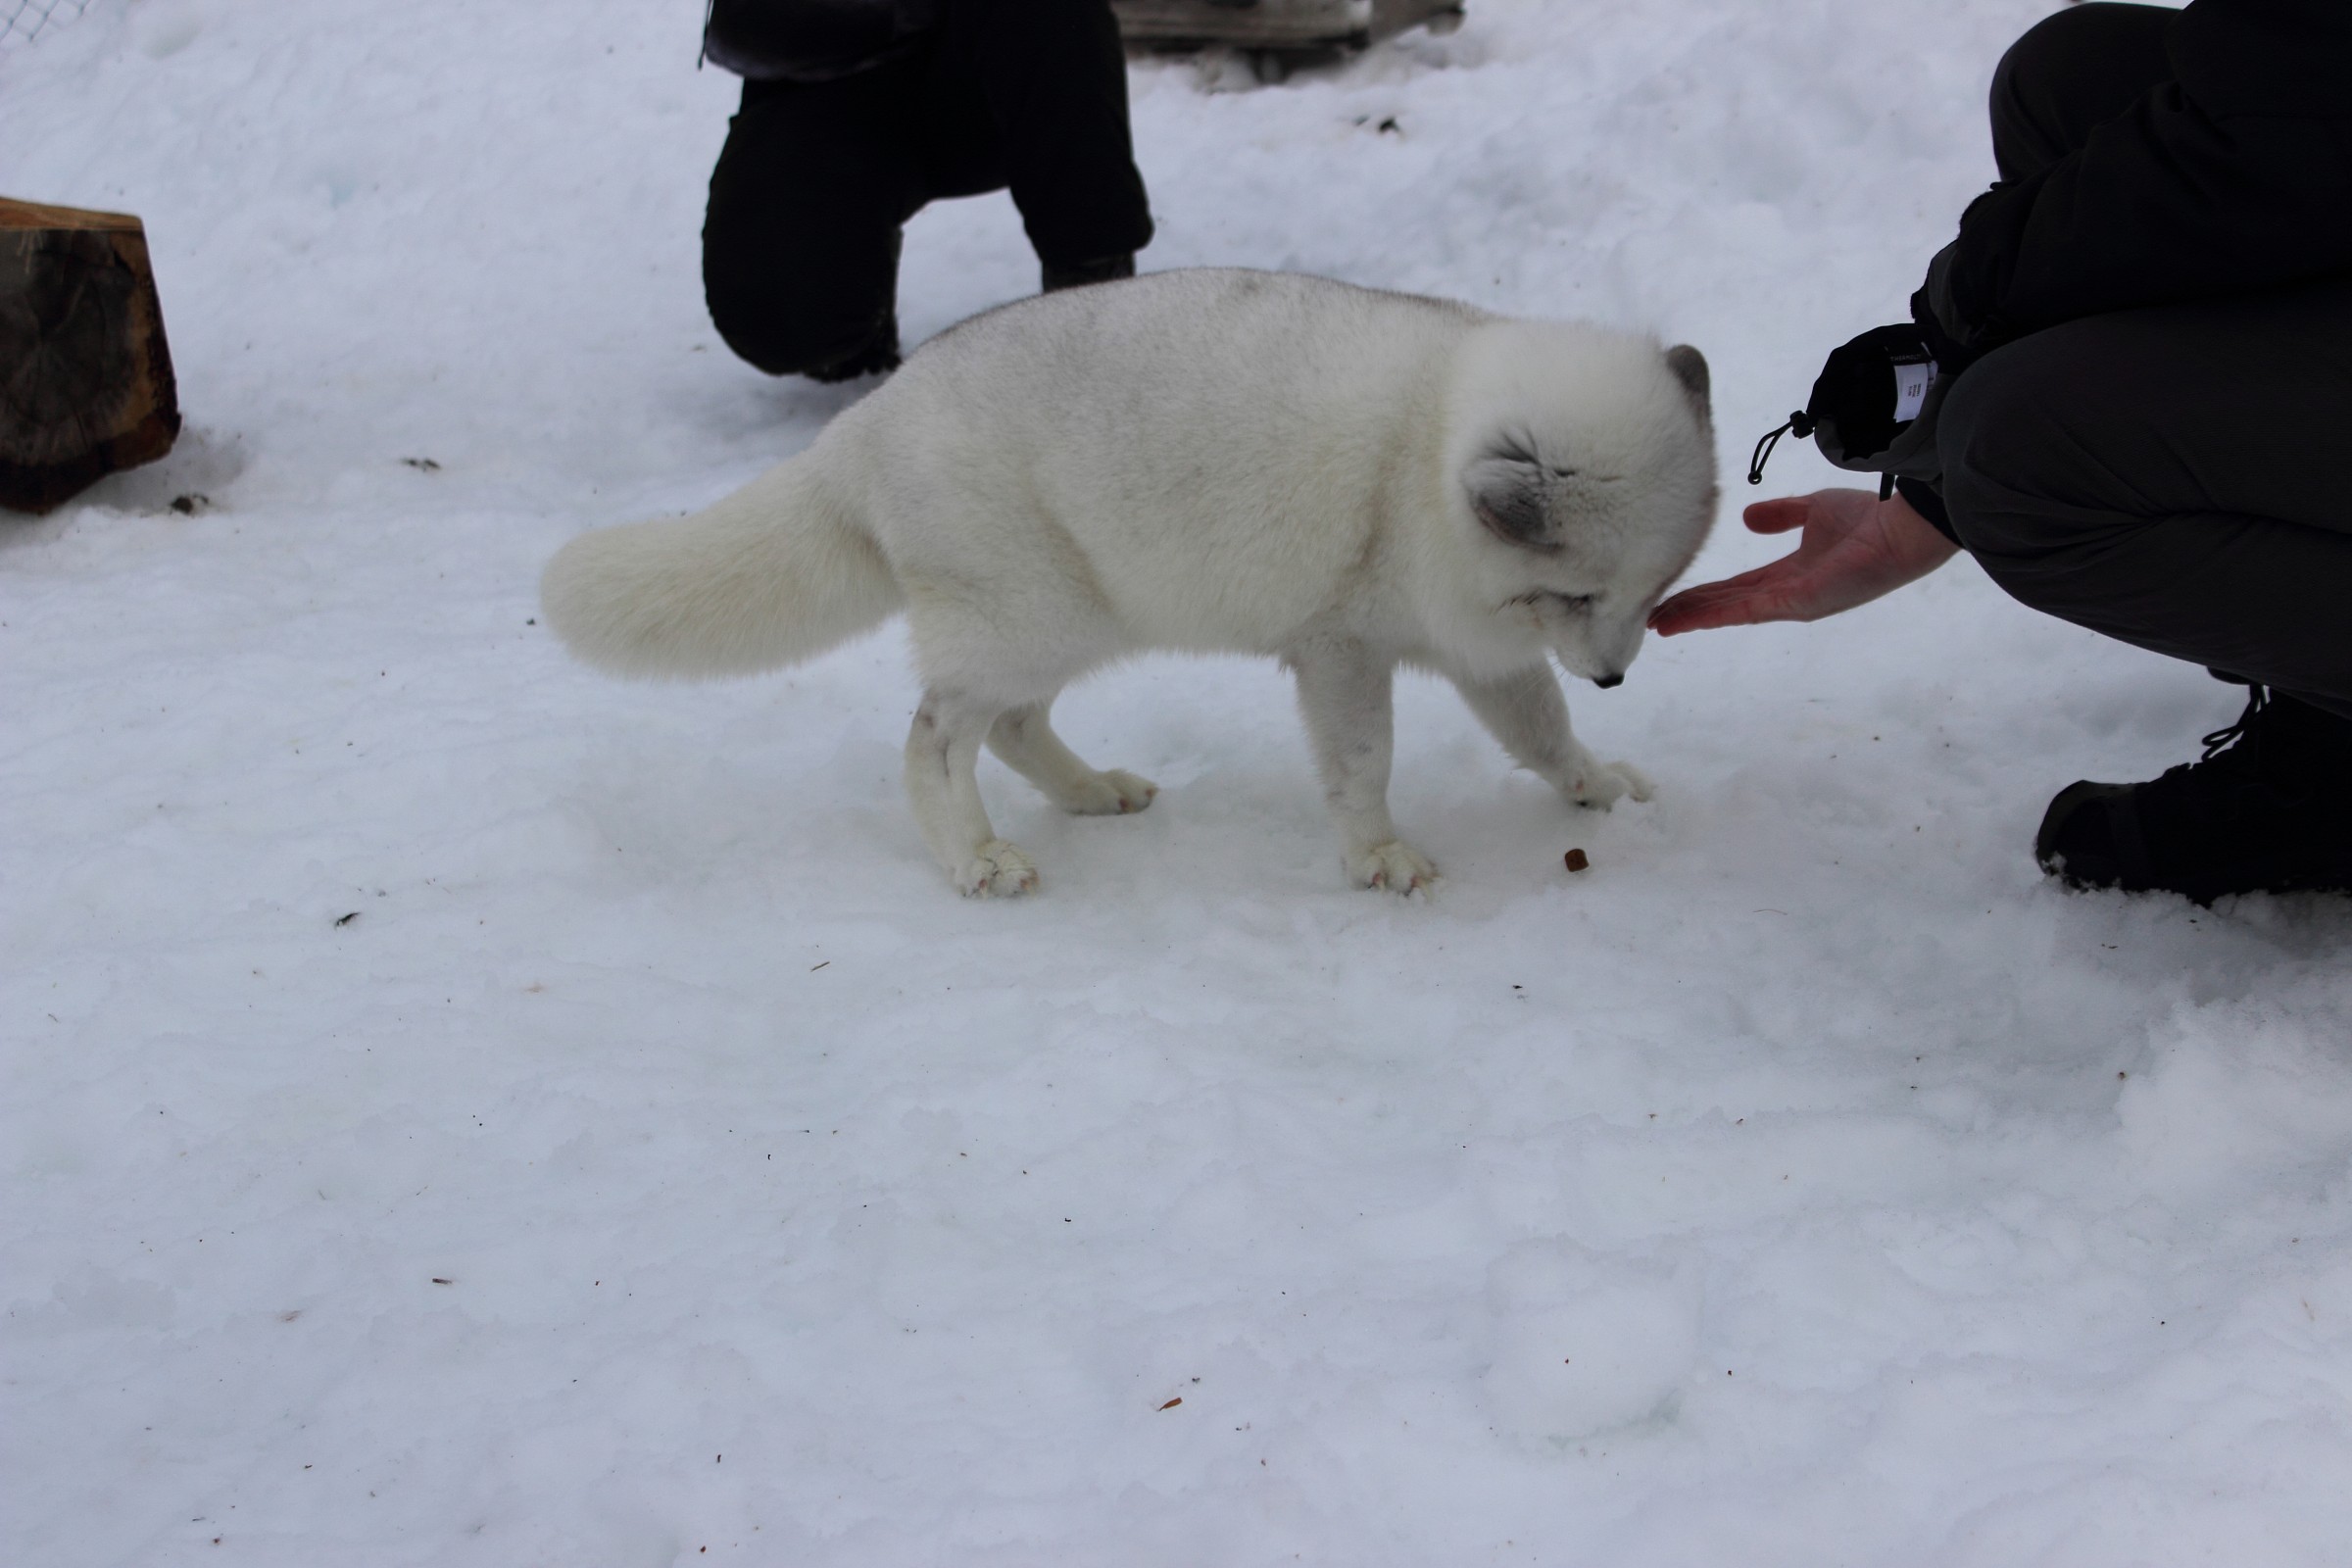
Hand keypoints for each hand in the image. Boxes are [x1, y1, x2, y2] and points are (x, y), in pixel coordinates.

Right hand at [1648, 487, 1959, 635]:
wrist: (1901, 527)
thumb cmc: (1869, 518)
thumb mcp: (1815, 510)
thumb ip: (1782, 515)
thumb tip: (1747, 517)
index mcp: (1790, 575)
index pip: (1736, 587)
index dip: (1704, 593)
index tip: (1671, 595)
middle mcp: (1786, 595)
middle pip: (1726, 605)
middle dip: (1688, 611)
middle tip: (1650, 618)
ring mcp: (1791, 603)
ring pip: (1729, 612)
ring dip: (1692, 618)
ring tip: (1656, 624)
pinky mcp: (1797, 603)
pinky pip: (1745, 609)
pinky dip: (1711, 616)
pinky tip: (1684, 618)